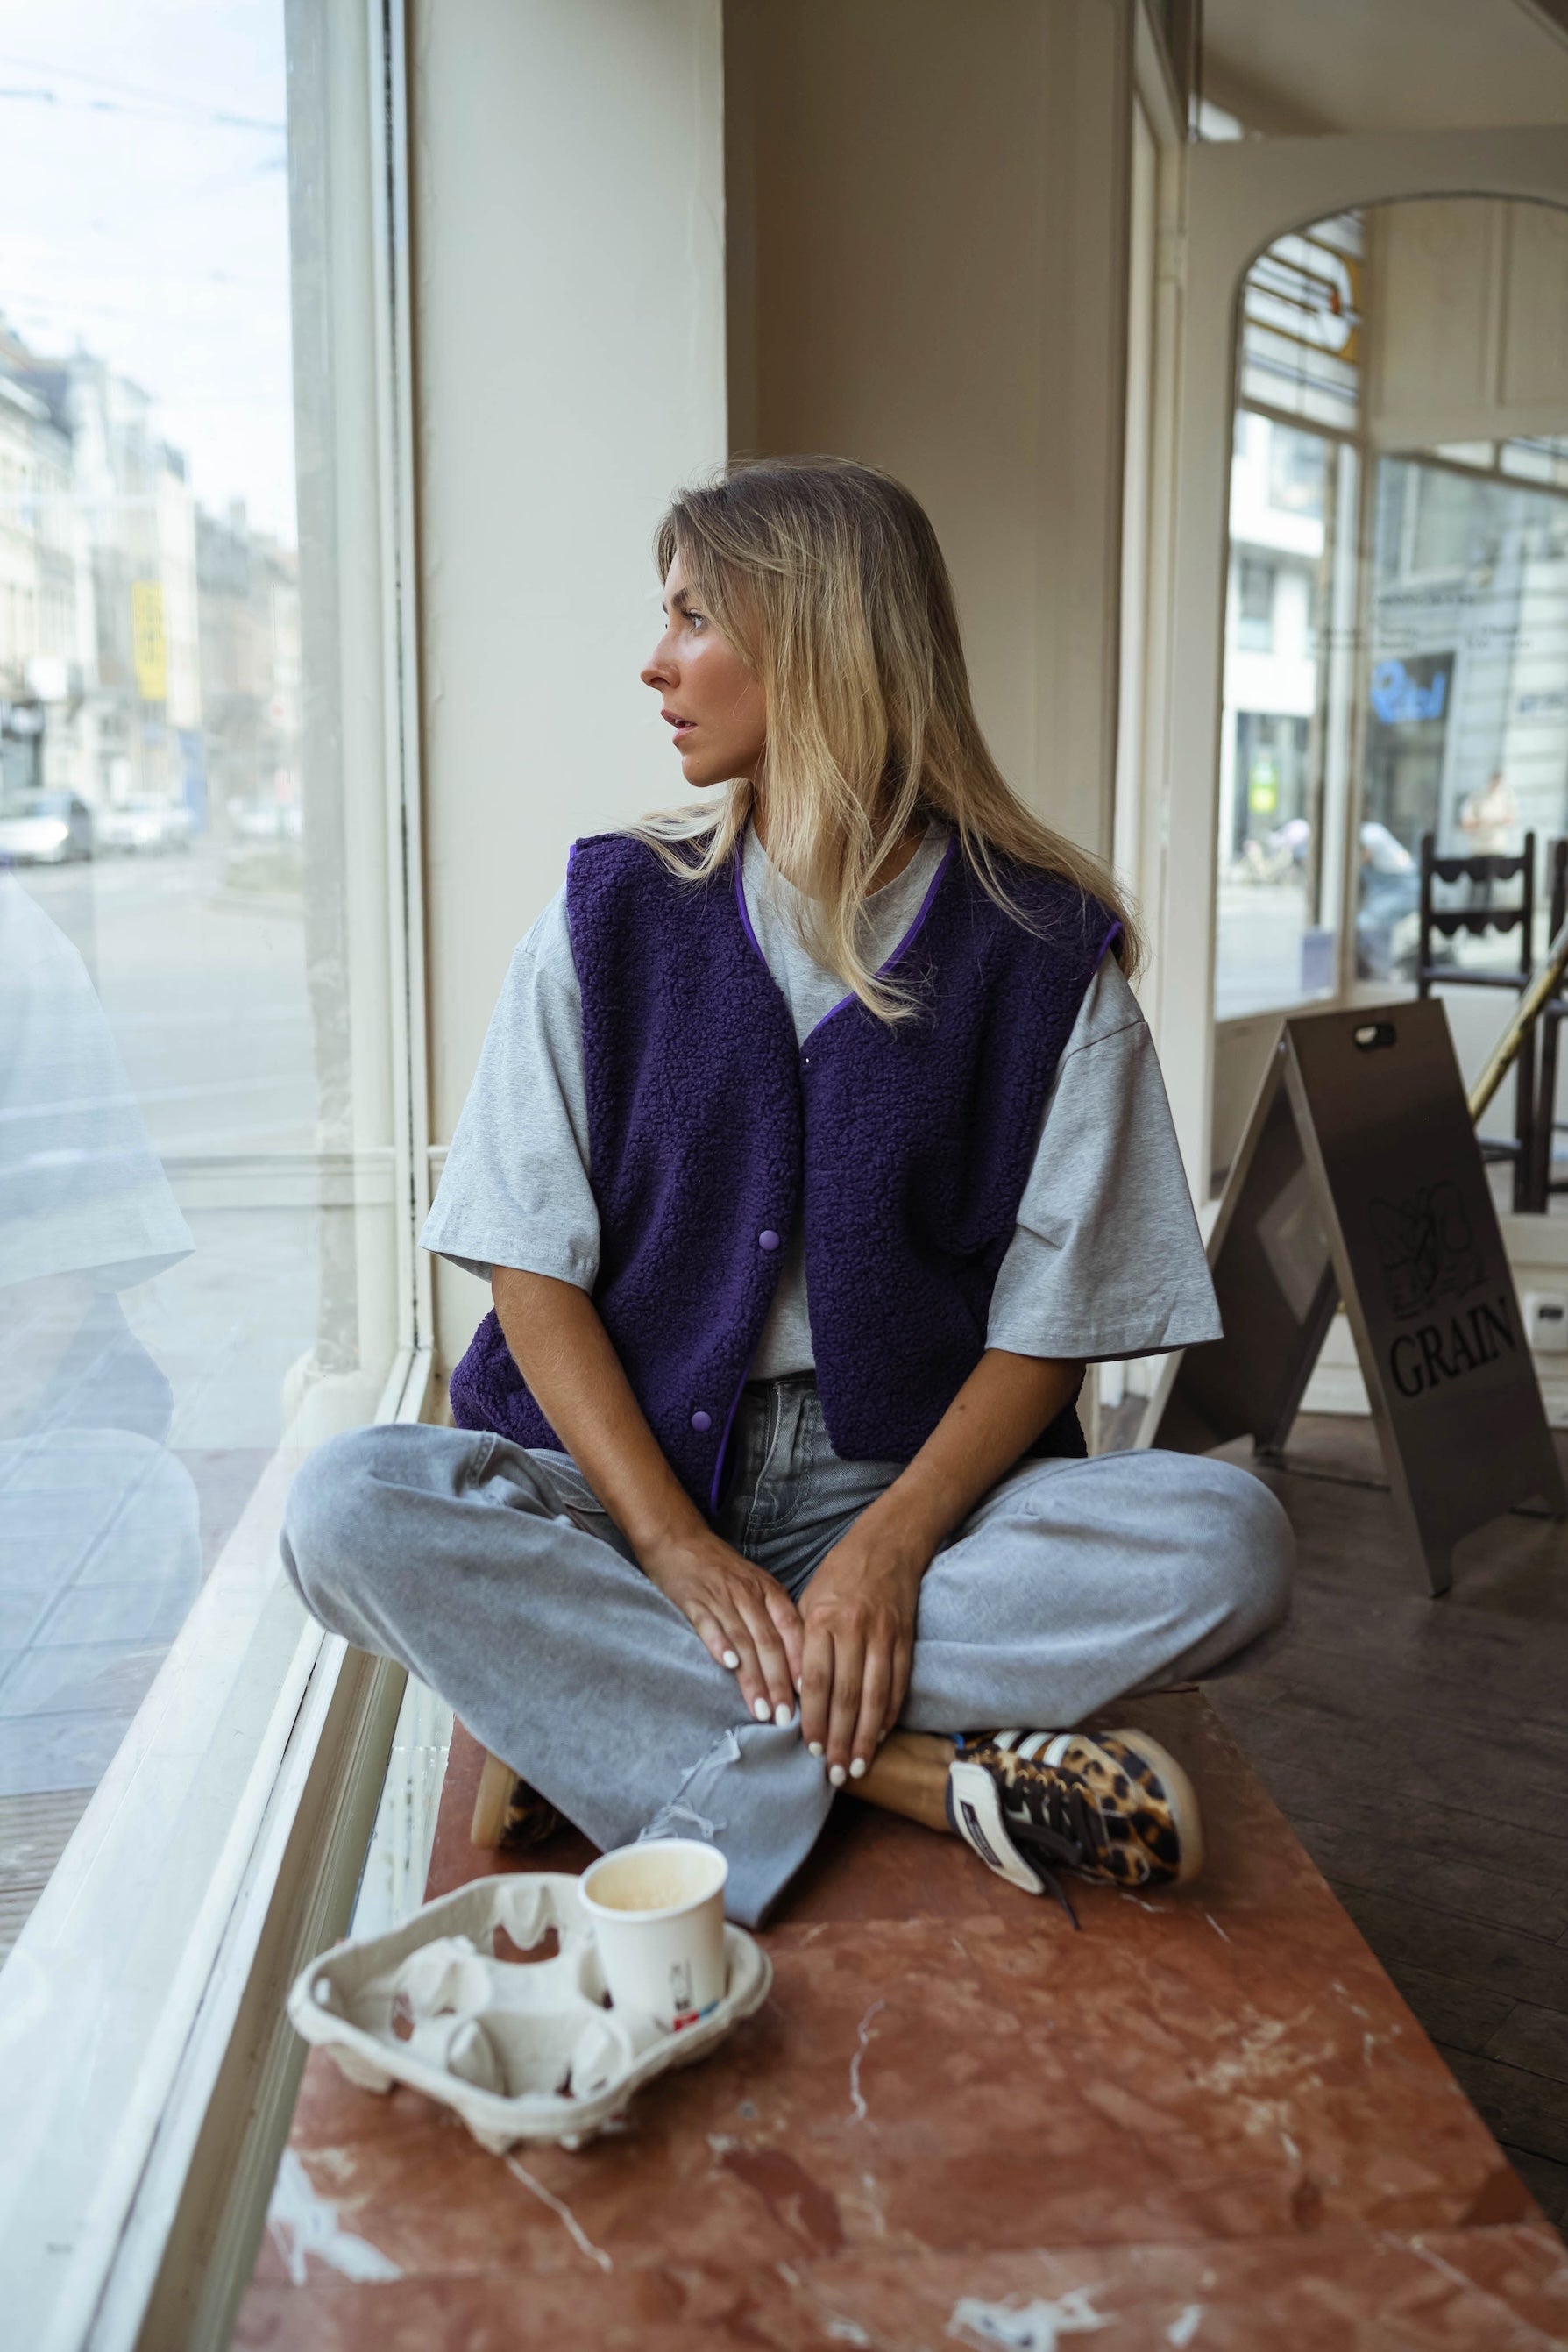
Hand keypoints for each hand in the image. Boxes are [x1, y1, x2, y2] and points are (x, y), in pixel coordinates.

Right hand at [641, 1529, 802, 1726]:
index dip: (801, 1661)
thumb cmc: (721, 1571)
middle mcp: (749, 1594)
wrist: (679, 1541)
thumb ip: (773, 1618)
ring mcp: (721, 1597)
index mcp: (769, 1591)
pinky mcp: (693, 1600)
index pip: (791, 1629)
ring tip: (761, 1710)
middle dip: (779, 1683)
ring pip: (743, 1641)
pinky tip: (727, 1666)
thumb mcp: (756, 1586)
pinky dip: (719, 1645)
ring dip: (754, 1678)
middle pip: (769, 1643)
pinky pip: (709, 1625)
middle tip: (786, 1718)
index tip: (811, 1695)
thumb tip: (797, 1664)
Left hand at [798, 1512, 928, 1783]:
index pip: (816, 1680)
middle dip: (839, 1738)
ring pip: (875, 1696)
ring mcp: (884, 1635)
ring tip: (857, 1765)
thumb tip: (795, 1694)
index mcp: (822, 1619)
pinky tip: (879, 1736)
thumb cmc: (838, 1576)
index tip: (809, 1748)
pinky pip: (898, 1684)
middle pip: (846, 1695)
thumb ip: (800, 1644)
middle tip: (833, 1773)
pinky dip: (889, 1713)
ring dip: (866, 1736)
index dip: (814, 1719)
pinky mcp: (906, 1639)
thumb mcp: (807, 1600)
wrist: (887, 1545)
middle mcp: (854, 1629)